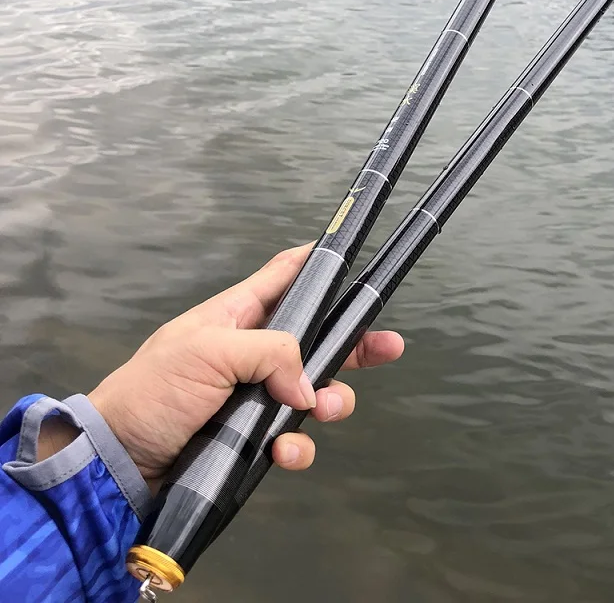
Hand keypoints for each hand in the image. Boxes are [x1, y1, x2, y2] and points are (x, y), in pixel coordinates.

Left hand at [86, 243, 403, 491]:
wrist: (120, 460)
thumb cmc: (152, 391)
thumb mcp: (208, 352)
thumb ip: (270, 353)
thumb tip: (309, 387)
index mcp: (239, 315)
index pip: (285, 276)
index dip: (317, 263)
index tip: (350, 257)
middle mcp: (254, 351)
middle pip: (318, 337)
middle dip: (354, 343)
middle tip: (388, 347)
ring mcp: (256, 393)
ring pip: (315, 390)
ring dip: (331, 402)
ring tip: (324, 412)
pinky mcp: (253, 434)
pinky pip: (293, 435)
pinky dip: (297, 445)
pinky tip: (284, 451)